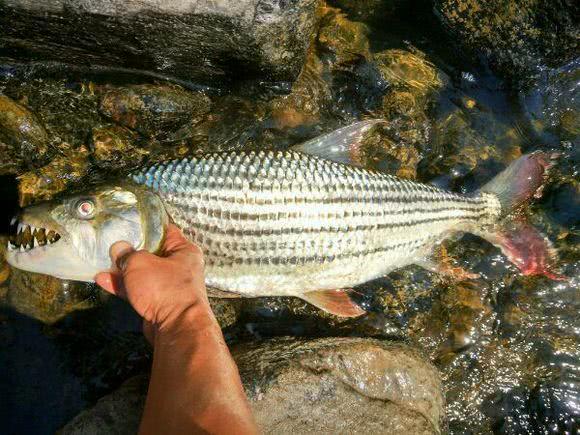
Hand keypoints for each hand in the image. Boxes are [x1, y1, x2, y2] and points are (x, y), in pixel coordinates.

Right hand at [95, 224, 214, 338]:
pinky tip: (103, 280)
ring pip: (143, 273)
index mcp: (184, 251)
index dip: (147, 226)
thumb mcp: (140, 263)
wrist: (176, 328)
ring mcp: (168, 286)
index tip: (129, 221)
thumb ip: (127, 254)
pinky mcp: (158, 302)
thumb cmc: (164, 288)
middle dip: (131, 250)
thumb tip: (118, 249)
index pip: (166, 231)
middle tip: (111, 243)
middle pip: (152, 253)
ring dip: (123, 270)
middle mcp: (180, 267)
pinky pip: (139, 289)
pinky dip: (123, 285)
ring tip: (102, 263)